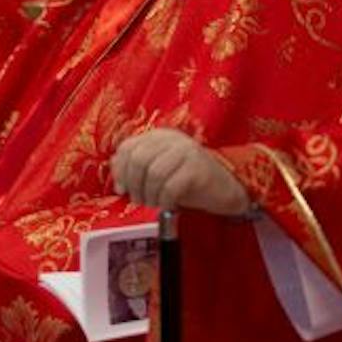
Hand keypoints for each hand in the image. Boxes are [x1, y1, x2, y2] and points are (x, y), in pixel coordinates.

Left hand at [111, 130, 251, 215]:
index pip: (128, 147)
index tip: (123, 190)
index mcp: (159, 136)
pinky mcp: (197, 168)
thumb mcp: (159, 172)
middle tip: (140, 201)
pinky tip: (168, 206)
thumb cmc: (187, 183)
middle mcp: (172, 139)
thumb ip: (137, 168)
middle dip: (134, 185)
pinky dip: (165, 200)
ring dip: (150, 195)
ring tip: (155, 204)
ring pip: (153, 173)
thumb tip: (116, 176)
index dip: (120, 171)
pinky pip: (171, 186)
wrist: (224, 189)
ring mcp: (186, 151)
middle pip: (138, 159)